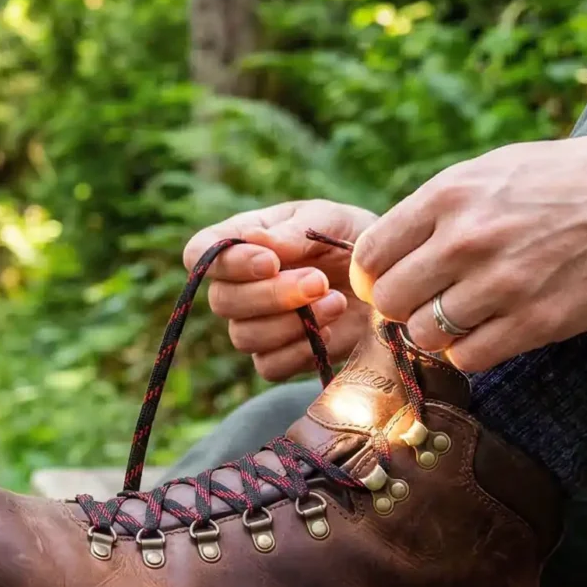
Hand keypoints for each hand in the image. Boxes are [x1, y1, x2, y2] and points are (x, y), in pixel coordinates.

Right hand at [182, 199, 377, 379]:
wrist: (386, 277)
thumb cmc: (349, 237)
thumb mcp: (329, 220)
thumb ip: (294, 230)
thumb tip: (255, 241)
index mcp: (241, 242)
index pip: (199, 253)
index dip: (226, 263)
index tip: (271, 262)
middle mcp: (238, 286)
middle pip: (222, 301)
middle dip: (272, 295)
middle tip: (318, 281)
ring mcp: (256, 324)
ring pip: (244, 337)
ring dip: (291, 323)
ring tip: (335, 301)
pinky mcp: (279, 356)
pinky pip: (270, 366)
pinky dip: (301, 350)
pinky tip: (331, 329)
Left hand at [349, 133, 586, 370]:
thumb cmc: (570, 180)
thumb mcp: (494, 169)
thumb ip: (438, 207)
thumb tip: (388, 247)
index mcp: (449, 194)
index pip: (370, 254)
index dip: (373, 275)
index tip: (389, 281)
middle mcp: (467, 239)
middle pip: (388, 300)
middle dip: (399, 308)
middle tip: (423, 305)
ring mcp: (502, 283)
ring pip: (423, 335)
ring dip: (434, 334)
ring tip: (460, 319)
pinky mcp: (536, 322)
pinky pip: (468, 358)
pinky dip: (468, 353)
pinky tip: (488, 333)